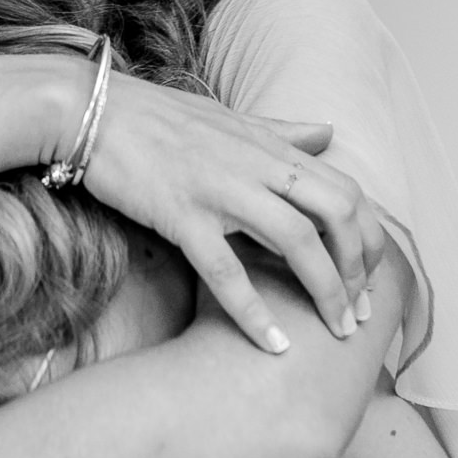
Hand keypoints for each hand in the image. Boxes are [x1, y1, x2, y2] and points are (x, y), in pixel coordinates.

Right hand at [79, 73, 387, 351]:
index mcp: (269, 146)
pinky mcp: (182, 215)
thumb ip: (281, 130)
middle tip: (360, 313)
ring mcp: (221, 190)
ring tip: (336, 332)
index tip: (369, 276)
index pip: (345, 189)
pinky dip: (254, 310)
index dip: (369, 236)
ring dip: (325, 291)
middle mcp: (256, 165)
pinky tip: (272, 345)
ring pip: (296, 241)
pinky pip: (226, 270)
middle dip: (359, 267)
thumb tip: (328, 133)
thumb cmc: (156, 117)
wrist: (89, 111)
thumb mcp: (229, 118)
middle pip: (337, 214)